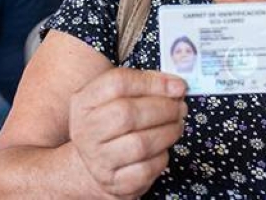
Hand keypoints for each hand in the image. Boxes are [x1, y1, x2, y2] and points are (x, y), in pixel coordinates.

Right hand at [69, 68, 186, 198]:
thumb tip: (177, 86)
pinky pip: (146, 169)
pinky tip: (162, 148)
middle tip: (180, 108)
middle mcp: (86, 130)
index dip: (153, 83)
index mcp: (85, 101)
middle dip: (164, 109)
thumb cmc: (115, 124)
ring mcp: (97, 159)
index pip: (117, 83)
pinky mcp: (113, 182)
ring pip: (140, 144)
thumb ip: (146, 85)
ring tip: (176, 126)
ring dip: (168, 132)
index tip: (178, 86)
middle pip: (128, 113)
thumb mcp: (120, 98)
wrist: (98, 161)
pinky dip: (162, 157)